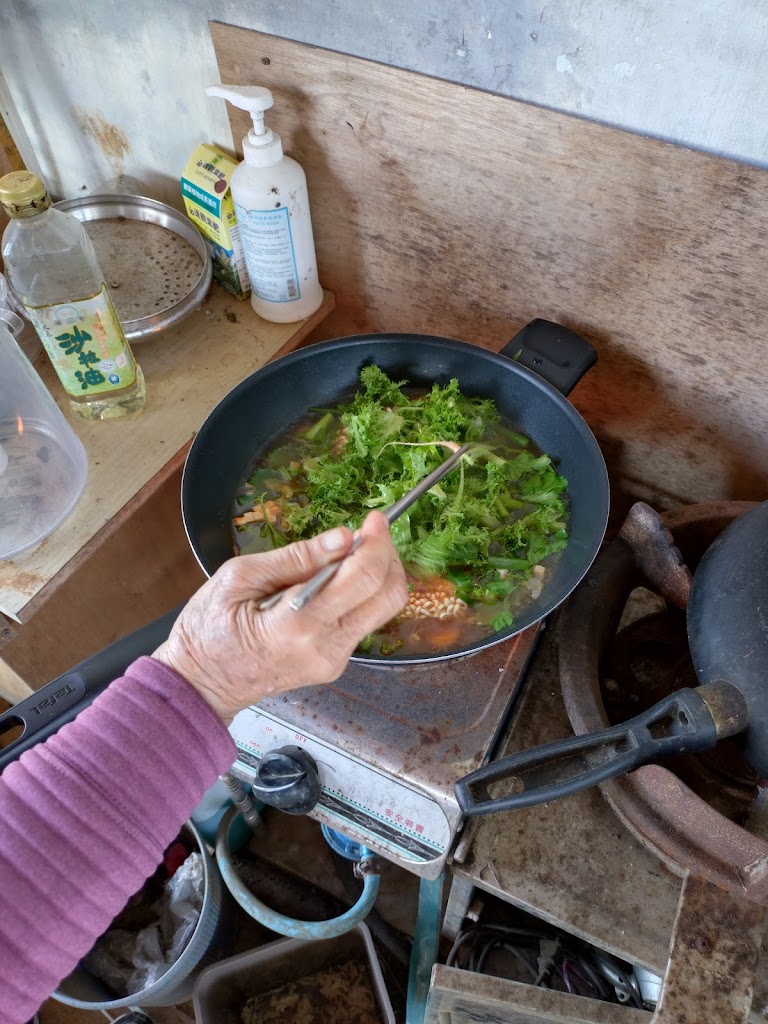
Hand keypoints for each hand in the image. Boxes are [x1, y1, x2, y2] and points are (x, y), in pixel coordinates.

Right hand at [152, 510, 407, 721]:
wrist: (200, 685)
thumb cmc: (207, 630)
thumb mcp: (238, 578)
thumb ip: (294, 558)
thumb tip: (342, 538)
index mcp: (298, 625)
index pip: (363, 579)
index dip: (376, 542)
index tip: (373, 519)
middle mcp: (325, 647)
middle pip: (388, 597)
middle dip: (387, 556)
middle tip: (371, 532)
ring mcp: (333, 660)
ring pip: (382, 611)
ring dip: (378, 575)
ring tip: (350, 553)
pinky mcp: (334, 664)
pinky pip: (363, 622)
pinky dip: (361, 594)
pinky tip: (337, 580)